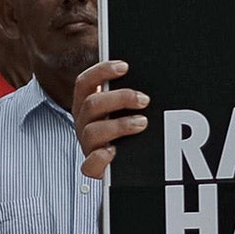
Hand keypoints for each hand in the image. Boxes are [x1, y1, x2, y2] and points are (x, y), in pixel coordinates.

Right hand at [72, 59, 147, 179]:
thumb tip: (150, 74)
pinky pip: (89, 165)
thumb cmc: (127, 129)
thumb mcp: (125, 107)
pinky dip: (101, 158)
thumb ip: (128, 92)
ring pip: (93, 131)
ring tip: (142, 123)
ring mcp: (87, 144)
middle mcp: (84, 122)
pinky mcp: (93, 166)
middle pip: (91, 104)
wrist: (127, 162)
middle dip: (120, 98)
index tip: (125, 67)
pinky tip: (115, 152)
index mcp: (87, 104)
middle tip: (144, 100)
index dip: (101, 71)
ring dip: (119, 125)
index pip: (85, 82)